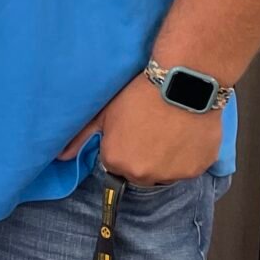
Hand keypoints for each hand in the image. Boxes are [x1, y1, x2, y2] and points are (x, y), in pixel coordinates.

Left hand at [61, 73, 222, 187]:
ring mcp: (172, 174)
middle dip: (144, 157)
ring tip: (170, 132)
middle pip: (141, 173)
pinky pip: (190, 167)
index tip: (131, 132)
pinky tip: (186, 133)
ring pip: (166, 172)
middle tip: (151, 131)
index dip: (123, 148)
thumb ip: (81, 138)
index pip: (116, 165)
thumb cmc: (138, 94)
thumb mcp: (104, 113)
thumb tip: (61, 157)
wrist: (182, 84)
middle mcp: (143, 175)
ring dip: (167, 159)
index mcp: (117, 162)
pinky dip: (189, 155)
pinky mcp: (197, 168)